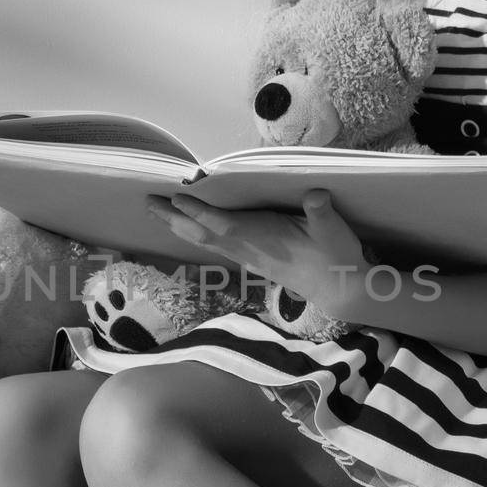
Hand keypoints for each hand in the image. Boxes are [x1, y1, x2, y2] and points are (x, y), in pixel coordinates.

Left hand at [145, 189, 366, 314]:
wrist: (339, 291)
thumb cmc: (337, 258)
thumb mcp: (335, 232)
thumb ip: (322, 213)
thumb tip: (316, 196)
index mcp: (266, 239)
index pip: (225, 225)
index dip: (200, 213)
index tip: (177, 198)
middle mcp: (250, 250)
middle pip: (204, 235)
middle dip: (175, 220)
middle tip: (148, 204)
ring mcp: (249, 257)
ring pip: (206, 242)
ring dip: (180, 228)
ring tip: (159, 213)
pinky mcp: (252, 261)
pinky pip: (216, 246)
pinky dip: (197, 235)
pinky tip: (189, 230)